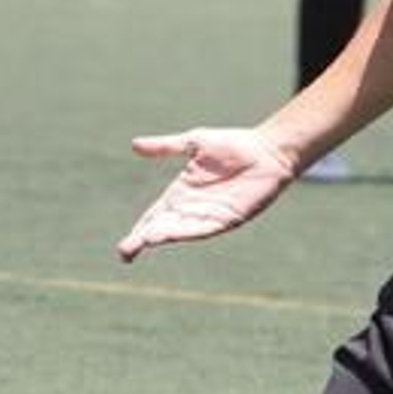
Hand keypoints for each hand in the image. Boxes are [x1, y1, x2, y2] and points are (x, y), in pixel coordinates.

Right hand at [117, 128, 297, 261]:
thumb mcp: (194, 142)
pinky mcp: (230, 218)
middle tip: (125, 251)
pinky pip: (207, 228)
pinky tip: (176, 236)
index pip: (154, 215)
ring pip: (182, 230)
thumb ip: (165, 146)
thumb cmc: (234, 144)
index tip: (124, 245)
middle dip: (145, 239)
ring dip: (165, 236)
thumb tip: (134, 144)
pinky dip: (191, 232)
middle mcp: (193, 207)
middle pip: (163, 227)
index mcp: (181, 192)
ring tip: (147, 240)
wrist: (268, 150)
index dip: (140, 229)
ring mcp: (211, 214)